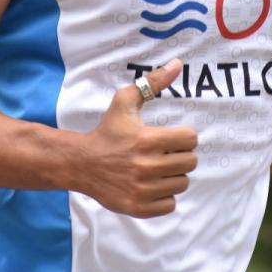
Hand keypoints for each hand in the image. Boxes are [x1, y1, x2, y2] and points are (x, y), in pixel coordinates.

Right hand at [74, 59, 197, 217]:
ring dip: (173, 176)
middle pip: (190, 162)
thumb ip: (152, 83)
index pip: (190, 139)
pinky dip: (164, 196)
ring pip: (182, 184)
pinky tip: (152, 185)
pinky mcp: (138, 207)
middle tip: (164, 154)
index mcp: (147, 140)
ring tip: (157, 169)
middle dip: (179, 156)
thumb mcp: (125, 102)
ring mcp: (143, 189)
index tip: (170, 138)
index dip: (183, 137)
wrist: (81, 163)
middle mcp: (147, 166)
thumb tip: (177, 64)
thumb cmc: (107, 131)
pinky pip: (170, 205)